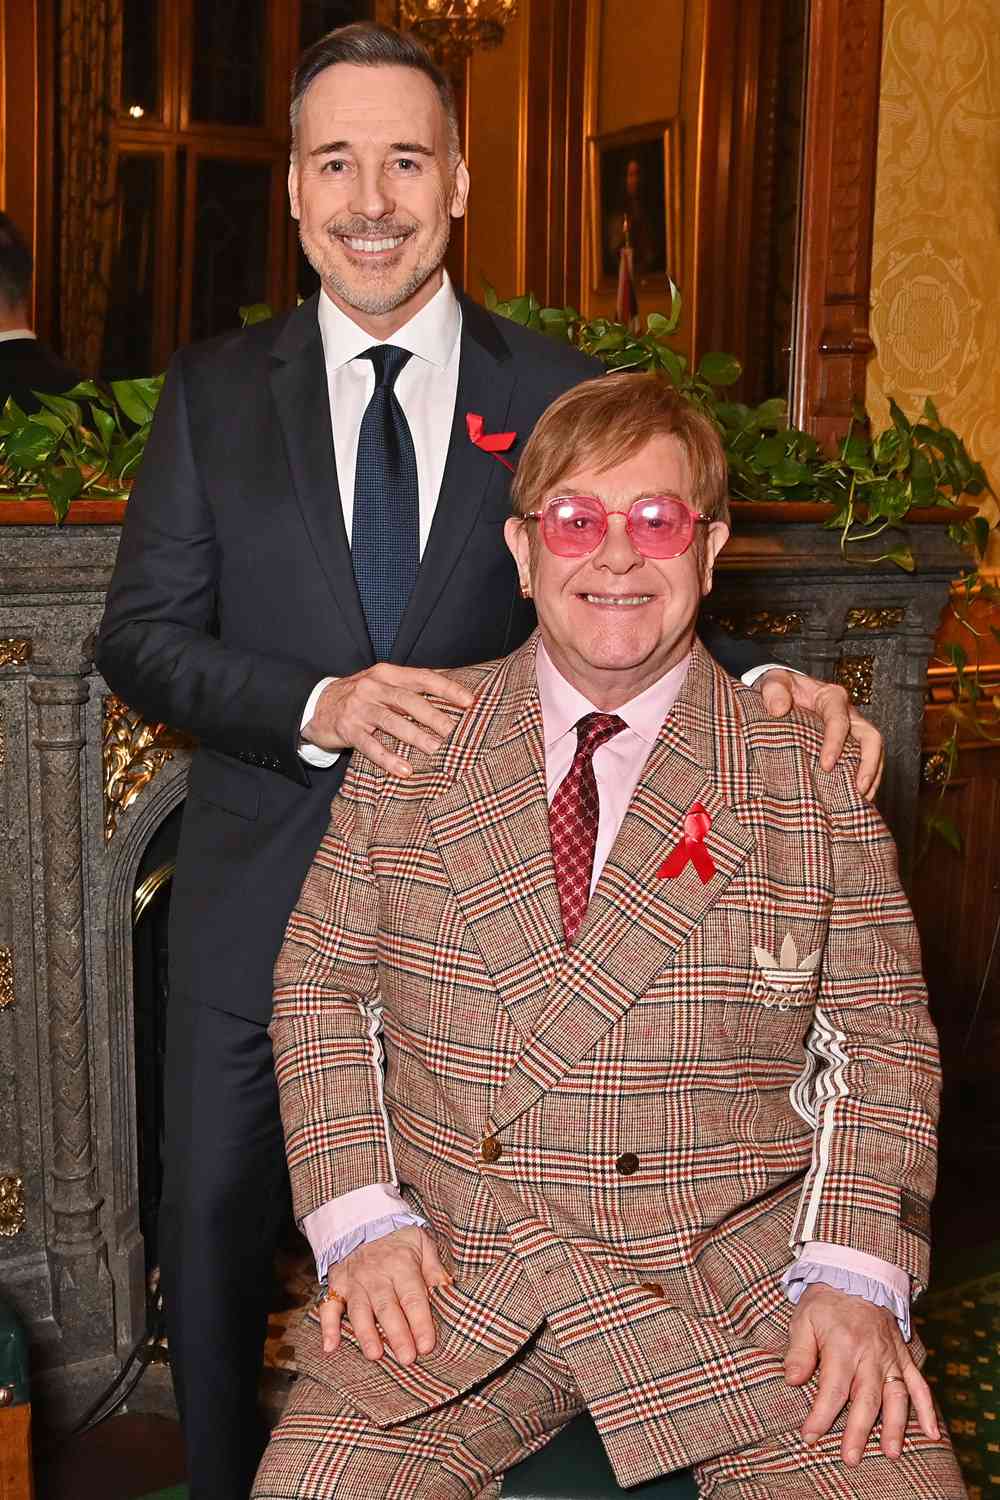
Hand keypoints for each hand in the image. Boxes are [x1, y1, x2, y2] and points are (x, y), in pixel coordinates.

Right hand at [302, 665, 474, 776]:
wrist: (316, 704)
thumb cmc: (360, 696)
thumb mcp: (383, 682)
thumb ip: (413, 684)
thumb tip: (454, 682)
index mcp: (387, 674)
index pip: (422, 678)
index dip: (447, 689)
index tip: (470, 702)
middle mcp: (373, 687)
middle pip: (409, 701)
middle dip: (435, 717)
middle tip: (457, 733)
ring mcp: (359, 708)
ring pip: (392, 722)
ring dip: (417, 738)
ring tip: (438, 752)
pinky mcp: (347, 729)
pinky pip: (370, 746)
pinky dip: (388, 759)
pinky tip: (405, 770)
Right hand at [319, 1226, 450, 1364]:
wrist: (361, 1218)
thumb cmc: (397, 1238)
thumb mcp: (421, 1242)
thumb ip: (434, 1268)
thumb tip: (447, 1290)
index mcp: (401, 1265)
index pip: (413, 1297)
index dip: (420, 1323)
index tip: (427, 1346)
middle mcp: (377, 1275)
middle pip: (387, 1308)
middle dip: (397, 1334)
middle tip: (406, 1359)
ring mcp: (355, 1281)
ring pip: (359, 1310)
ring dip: (366, 1333)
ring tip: (375, 1354)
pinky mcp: (337, 1285)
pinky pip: (328, 1306)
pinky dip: (327, 1326)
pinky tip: (329, 1346)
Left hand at [756, 670, 884, 800]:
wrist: (782, 692)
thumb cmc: (780, 688)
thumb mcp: (773, 681)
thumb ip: (774, 691)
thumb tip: (778, 709)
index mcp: (831, 697)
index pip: (840, 721)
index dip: (836, 744)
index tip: (826, 766)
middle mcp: (848, 712)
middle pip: (870, 737)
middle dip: (869, 764)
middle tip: (859, 789)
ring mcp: (852, 729)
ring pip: (873, 751)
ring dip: (872, 776)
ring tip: (863, 800)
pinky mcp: (848, 743)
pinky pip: (864, 760)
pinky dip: (865, 778)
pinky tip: (856, 798)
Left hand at [784, 1284, 938, 1464]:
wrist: (857, 1274)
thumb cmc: (825, 1302)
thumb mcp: (803, 1319)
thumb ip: (799, 1352)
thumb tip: (791, 1381)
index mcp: (843, 1345)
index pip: (833, 1388)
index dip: (821, 1415)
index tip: (809, 1437)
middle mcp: (870, 1354)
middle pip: (866, 1399)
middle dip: (858, 1431)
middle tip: (850, 1458)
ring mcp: (890, 1357)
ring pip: (896, 1396)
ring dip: (895, 1426)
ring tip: (890, 1453)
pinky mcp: (903, 1357)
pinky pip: (919, 1384)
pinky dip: (928, 1409)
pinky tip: (932, 1434)